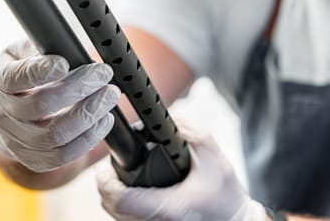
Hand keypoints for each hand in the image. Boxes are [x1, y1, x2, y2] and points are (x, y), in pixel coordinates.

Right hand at [0, 40, 119, 172]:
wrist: (5, 113)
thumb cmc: (21, 76)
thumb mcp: (22, 53)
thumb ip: (39, 48)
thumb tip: (66, 48)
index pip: (17, 78)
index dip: (41, 71)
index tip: (65, 63)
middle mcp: (2, 114)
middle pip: (41, 105)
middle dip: (79, 88)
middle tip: (103, 74)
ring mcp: (15, 141)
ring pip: (55, 135)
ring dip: (89, 115)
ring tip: (109, 96)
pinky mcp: (32, 160)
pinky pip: (62, 156)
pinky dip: (88, 139)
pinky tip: (103, 120)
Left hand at [96, 120, 265, 220]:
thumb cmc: (224, 195)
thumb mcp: (212, 155)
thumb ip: (188, 131)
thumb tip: (167, 117)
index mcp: (167, 207)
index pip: (119, 198)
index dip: (105, 179)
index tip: (105, 165)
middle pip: (109, 206)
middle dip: (105, 183)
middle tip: (110, 166)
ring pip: (114, 216)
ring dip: (112, 195)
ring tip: (118, 176)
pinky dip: (122, 206)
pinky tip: (132, 192)